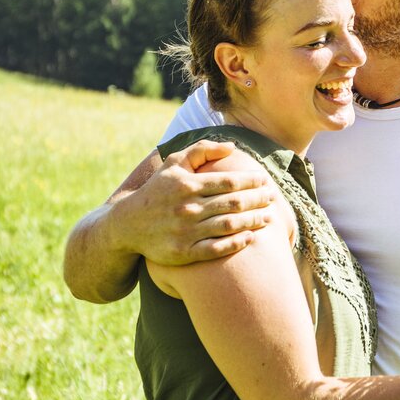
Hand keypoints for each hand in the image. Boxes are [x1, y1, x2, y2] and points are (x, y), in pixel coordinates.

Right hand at [111, 140, 277, 265]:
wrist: (128, 225)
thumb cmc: (157, 190)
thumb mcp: (173, 163)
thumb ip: (202, 150)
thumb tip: (232, 147)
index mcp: (188, 184)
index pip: (229, 181)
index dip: (251, 181)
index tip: (264, 181)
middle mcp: (188, 207)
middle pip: (233, 203)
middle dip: (257, 200)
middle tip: (272, 198)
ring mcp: (186, 231)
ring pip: (228, 225)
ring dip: (252, 220)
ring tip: (268, 217)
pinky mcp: (184, 252)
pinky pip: (216, 248)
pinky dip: (236, 243)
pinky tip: (250, 237)